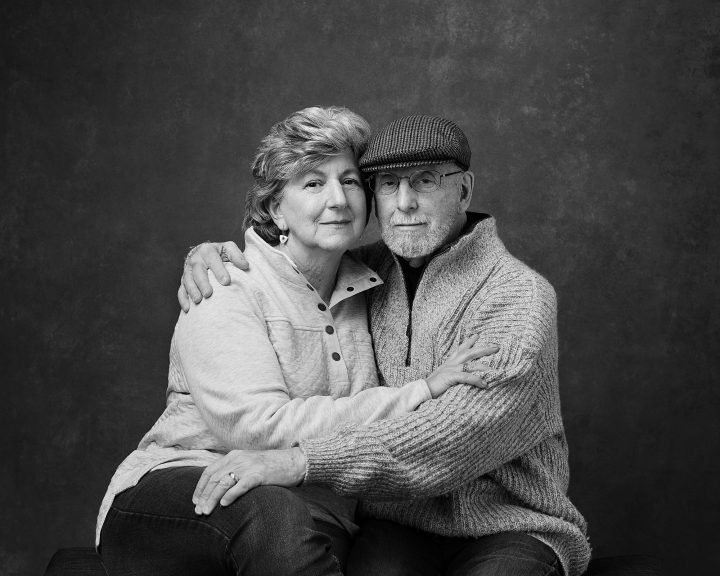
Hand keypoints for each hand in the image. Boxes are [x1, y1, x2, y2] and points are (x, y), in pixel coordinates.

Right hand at [178, 241, 247, 311]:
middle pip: (198, 272)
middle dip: (203, 283)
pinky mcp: (184, 281)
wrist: (204, 253)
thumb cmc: (220, 253)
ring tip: (198, 301)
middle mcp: (195, 260)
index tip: (226, 282)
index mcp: (207, 250)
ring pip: (187, 281)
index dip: (219, 270)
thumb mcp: (228, 249)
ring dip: (192, 291)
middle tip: (208, 294)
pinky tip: (188, 309)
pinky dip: (183, 299)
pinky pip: (181, 290)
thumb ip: (237, 255)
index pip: (213, 260)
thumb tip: (245, 265)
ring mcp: (188, 271)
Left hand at [192, 448, 306, 514]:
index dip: (200, 487)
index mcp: (233, 455)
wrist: (293, 461)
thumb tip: (217, 488)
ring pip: (224, 483)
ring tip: (207, 511)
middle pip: (214, 478)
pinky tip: (224, 504)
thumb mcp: (248, 463)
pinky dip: (230, 495)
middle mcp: (238, 459)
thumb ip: (234, 470)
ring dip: (212, 498)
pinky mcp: (259, 474)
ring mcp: (248, 466)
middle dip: (204, 496)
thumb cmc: (270, 466)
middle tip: (198, 511)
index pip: (209, 471)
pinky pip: (241, 485)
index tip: (195, 500)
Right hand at [425, 336, 498, 397]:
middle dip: (484, 349)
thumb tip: (462, 376)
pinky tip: (484, 384)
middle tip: (496, 347)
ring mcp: (451, 369)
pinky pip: (466, 377)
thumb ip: (453, 374)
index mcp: (449, 362)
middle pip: (470, 352)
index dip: (469, 341)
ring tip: (495, 370)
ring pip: (471, 364)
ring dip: (484, 367)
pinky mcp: (450, 377)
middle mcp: (451, 363)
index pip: (460, 348)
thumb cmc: (433, 387)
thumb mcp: (444, 377)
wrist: (422, 391)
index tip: (478, 335)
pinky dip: (476, 380)